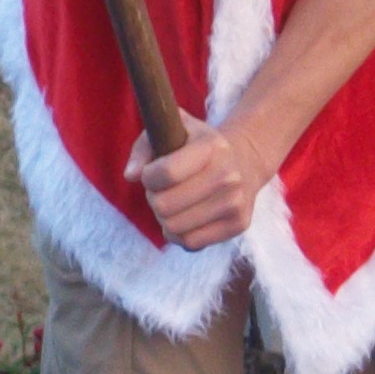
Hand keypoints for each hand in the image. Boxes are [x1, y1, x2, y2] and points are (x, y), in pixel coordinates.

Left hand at [132, 114, 264, 249]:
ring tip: (174, 203)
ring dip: (164, 218)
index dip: (148, 177)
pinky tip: (185, 218)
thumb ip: (144, 148)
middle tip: (162, 190)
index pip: (166, 173)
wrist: (244, 161)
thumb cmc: (197, 146)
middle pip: (164, 206)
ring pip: (174, 228)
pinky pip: (190, 242)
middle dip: (154, 198)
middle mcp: (228, 175)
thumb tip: (131, 175)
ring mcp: (236, 202)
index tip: (151, 173)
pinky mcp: (239, 224)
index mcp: (211, 146)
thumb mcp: (172, 131)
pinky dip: (179, 234)